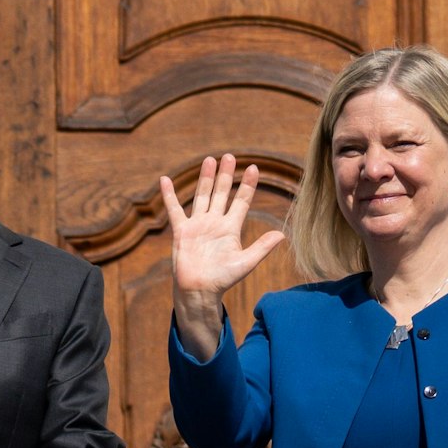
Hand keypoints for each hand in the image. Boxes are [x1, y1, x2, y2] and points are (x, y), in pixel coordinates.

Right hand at [162, 154, 281, 358]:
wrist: (199, 290)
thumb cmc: (223, 279)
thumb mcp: (246, 262)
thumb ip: (262, 247)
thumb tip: (282, 234)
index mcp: (231, 228)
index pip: (241, 201)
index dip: (247, 185)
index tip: (254, 168)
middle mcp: (215, 222)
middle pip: (221, 193)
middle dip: (225, 175)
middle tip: (229, 156)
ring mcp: (198, 224)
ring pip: (201, 196)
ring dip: (205, 178)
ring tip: (209, 160)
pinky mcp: (182, 230)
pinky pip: (175, 209)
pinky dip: (170, 195)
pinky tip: (165, 180)